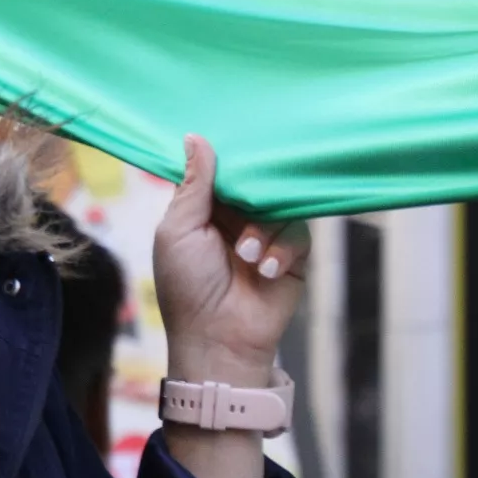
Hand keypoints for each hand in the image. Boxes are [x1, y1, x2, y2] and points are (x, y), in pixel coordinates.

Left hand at [154, 136, 308, 387]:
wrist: (219, 340)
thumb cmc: (188, 287)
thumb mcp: (179, 231)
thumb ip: (193, 186)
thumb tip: (195, 137)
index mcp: (204, 210)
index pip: (219, 170)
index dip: (226, 158)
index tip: (234, 143)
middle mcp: (236, 218)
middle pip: (255, 181)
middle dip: (252, 191)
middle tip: (245, 202)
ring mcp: (266, 235)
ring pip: (280, 204)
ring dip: (263, 230)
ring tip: (246, 256)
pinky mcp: (293, 256)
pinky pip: (298, 232)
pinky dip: (282, 249)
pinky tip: (266, 270)